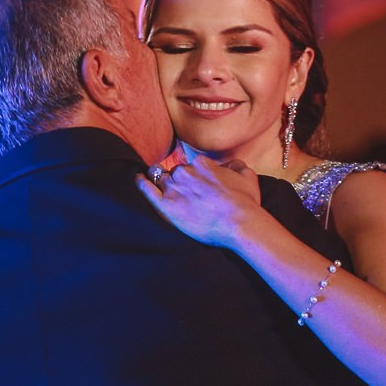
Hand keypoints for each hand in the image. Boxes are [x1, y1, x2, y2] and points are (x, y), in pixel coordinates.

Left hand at [137, 155, 266, 248]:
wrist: (239, 222)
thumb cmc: (245, 202)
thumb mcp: (247, 175)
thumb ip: (235, 165)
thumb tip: (229, 166)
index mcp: (201, 163)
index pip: (191, 166)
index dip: (194, 176)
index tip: (198, 185)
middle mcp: (185, 172)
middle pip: (175, 173)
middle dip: (180, 181)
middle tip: (187, 193)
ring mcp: (174, 188)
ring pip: (161, 180)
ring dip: (163, 183)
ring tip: (164, 189)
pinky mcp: (166, 206)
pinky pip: (147, 189)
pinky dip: (141, 183)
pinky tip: (139, 179)